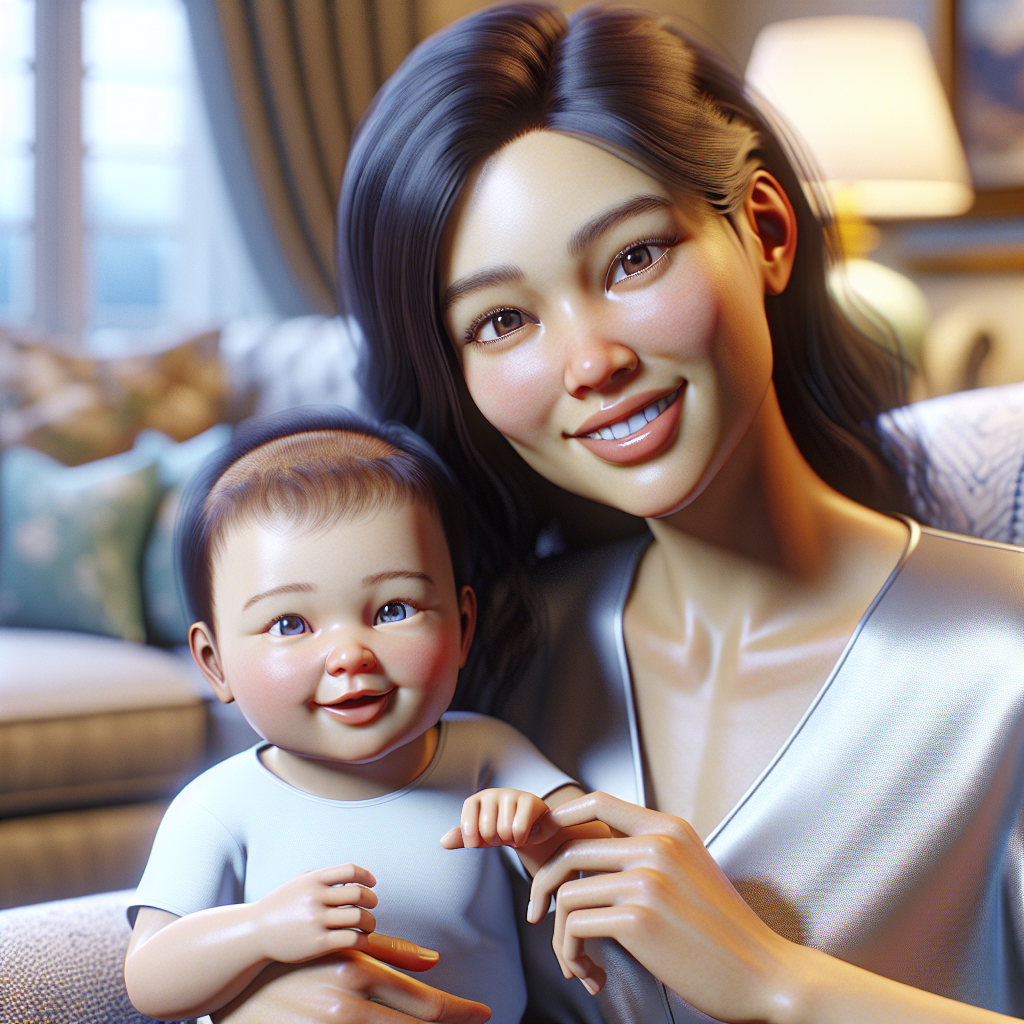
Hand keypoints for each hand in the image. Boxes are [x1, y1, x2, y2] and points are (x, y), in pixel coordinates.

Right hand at [211, 950, 490, 1023]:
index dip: (460, 1011)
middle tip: (475, 1022)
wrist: (238, 990)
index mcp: (357, 973)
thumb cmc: (298, 961)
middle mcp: (345, 1007)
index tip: (485, 1013)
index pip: (425, 1002)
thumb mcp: (343, 947)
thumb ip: (389, 951)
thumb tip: (433, 961)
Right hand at [252, 863, 383, 963]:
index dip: (366, 876)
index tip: (372, 884)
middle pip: (359, 894)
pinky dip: (362, 940)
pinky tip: (361, 941)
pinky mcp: (316, 943)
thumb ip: (321, 876)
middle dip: (372, 900)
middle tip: (372, 906)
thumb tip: (350, 875)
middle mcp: (315, 897)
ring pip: (358, 917)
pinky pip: (350, 939)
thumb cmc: (280, 907)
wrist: (255, 933)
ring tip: (368, 926)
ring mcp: (315, 920)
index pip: (350, 871)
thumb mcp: (297, 883)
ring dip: (370, 922)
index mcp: (313, 879)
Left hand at [440, 789, 558, 849]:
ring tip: (513, 834)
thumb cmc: (501, 829)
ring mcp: (511, 794)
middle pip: (486, 830)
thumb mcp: (480, 836)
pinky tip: (524, 833)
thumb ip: (462, 838)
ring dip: (510, 840)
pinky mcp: (529, 800)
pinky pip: (519, 829)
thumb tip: (443, 842)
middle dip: (495, 841)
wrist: (531, 826)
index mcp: (477, 800)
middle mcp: (492, 794)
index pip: (467, 824)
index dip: (472, 839)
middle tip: (501, 836)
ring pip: (504, 831)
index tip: (478, 843)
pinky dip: (521, 839)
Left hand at [529, 792, 793, 1015]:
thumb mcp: (691, 870)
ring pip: (566, 893)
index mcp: (669, 828)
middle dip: (544, 885)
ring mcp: (647, 879)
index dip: (560, 818)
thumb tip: (594, 852)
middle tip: (540, 915)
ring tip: (574, 959)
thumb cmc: (724, 931)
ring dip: (559, 933)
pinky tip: (588, 971)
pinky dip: (570, 952)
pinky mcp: (639, 918)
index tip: (541, 844)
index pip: (598, 802)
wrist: (765, 974)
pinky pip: (574, 926)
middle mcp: (656, 844)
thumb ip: (651, 853)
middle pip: (570, 849)